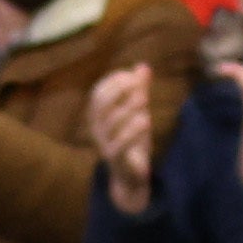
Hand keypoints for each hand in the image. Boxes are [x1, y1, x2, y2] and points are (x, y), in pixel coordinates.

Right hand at [86, 59, 162, 207]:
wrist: (131, 176)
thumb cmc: (132, 140)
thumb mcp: (137, 113)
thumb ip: (139, 91)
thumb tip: (143, 66)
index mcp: (98, 115)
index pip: (99, 92)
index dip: (114, 81)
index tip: (132, 75)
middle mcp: (96, 127)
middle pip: (100, 104)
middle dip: (118, 90)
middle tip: (137, 84)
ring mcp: (103, 143)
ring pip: (110, 122)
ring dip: (127, 108)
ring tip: (144, 99)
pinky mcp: (114, 157)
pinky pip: (119, 144)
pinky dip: (132, 131)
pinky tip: (145, 121)